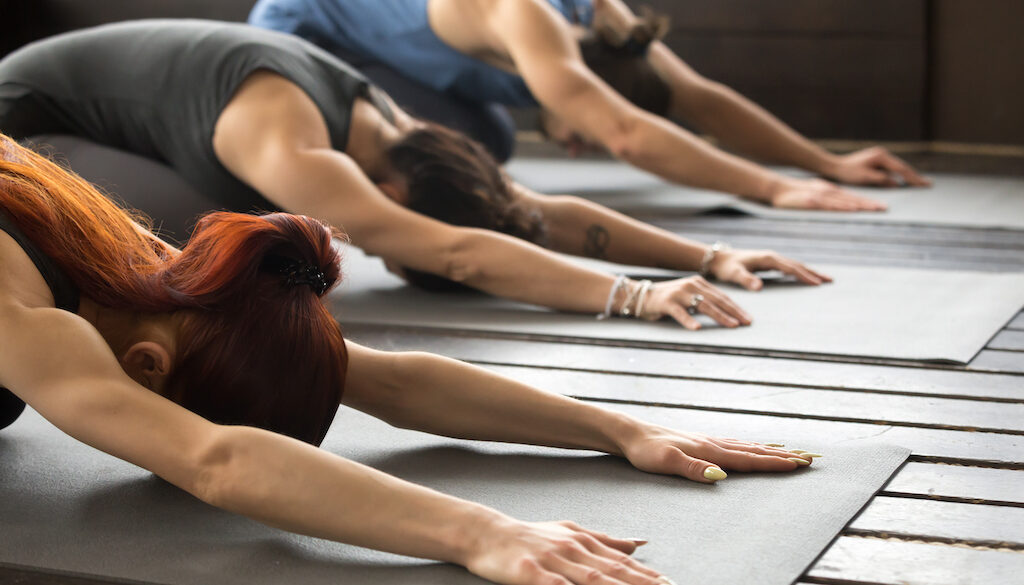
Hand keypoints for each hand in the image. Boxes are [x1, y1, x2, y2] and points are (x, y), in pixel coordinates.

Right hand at [466, 518, 671, 584]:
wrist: (486, 533)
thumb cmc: (529, 535)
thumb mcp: (570, 531)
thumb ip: (605, 539)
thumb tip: (640, 543)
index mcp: (584, 542)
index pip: (622, 563)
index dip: (648, 577)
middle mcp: (573, 550)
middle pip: (615, 573)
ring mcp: (553, 561)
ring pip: (592, 580)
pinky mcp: (531, 573)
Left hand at [619, 423, 816, 483]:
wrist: (631, 434)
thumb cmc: (646, 451)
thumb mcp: (666, 463)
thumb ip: (694, 469)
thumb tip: (721, 477)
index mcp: (710, 451)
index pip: (748, 460)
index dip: (775, 464)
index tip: (800, 465)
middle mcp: (713, 444)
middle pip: (755, 451)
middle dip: (783, 456)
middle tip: (811, 458)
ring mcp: (708, 441)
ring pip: (747, 446)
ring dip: (771, 450)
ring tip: (793, 452)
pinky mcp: (701, 442)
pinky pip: (734, 445)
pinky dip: (751, 447)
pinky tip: (753, 448)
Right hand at [642, 276, 751, 329]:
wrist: (641, 296)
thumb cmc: (668, 300)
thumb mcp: (688, 296)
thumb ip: (703, 300)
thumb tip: (725, 313)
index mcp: (699, 283)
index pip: (722, 296)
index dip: (736, 308)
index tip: (748, 318)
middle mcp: (691, 285)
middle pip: (717, 300)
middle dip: (733, 312)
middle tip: (746, 323)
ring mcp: (679, 293)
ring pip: (703, 305)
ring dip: (719, 316)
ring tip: (731, 325)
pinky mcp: (667, 303)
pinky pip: (680, 313)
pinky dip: (689, 320)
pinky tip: (697, 328)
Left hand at [710, 248, 832, 290]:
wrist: (719, 258)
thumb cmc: (727, 267)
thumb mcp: (734, 274)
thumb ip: (746, 280)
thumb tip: (759, 287)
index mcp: (767, 259)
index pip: (790, 268)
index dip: (804, 275)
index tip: (817, 283)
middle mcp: (772, 256)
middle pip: (798, 264)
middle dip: (814, 272)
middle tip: (830, 281)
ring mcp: (772, 259)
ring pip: (795, 265)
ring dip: (810, 271)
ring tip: (825, 279)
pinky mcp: (770, 262)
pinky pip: (790, 267)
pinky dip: (801, 271)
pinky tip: (807, 277)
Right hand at [769, 177, 886, 210]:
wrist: (777, 188)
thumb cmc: (794, 194)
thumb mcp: (813, 193)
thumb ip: (826, 199)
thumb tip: (838, 206)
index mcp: (830, 191)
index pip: (852, 197)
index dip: (867, 201)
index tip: (881, 206)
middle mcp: (828, 192)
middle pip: (853, 199)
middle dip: (870, 204)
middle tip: (885, 209)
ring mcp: (820, 196)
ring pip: (845, 201)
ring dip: (861, 205)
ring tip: (874, 210)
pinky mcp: (811, 202)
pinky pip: (830, 206)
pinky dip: (842, 207)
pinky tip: (852, 209)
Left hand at [825, 146, 930, 187]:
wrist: (835, 166)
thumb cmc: (848, 172)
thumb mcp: (865, 177)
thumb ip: (882, 180)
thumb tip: (897, 183)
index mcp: (881, 156)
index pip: (901, 169)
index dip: (913, 177)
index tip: (923, 184)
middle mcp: (883, 154)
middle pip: (902, 167)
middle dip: (915, 176)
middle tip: (928, 184)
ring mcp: (881, 156)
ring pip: (898, 168)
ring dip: (908, 175)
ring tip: (921, 183)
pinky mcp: (878, 160)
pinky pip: (892, 169)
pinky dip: (899, 175)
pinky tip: (906, 180)